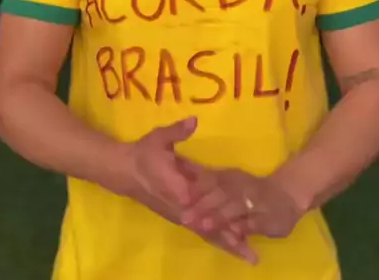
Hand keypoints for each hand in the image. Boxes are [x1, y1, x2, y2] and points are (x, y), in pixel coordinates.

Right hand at [124, 119, 256, 263]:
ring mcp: (180, 216)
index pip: (203, 204)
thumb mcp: (159, 139)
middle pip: (209, 227)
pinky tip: (232, 246)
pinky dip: (217, 240)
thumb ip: (177, 132)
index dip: (223, 213)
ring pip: (207, 233)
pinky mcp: (180, 217)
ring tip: (249, 258)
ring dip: (228, 245)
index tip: (243, 221)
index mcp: (178, 189)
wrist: (125, 171)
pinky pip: (202, 232)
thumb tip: (193, 121)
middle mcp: (182, 208)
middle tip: (253, 256)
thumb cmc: (144, 153)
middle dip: (231, 240)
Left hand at [180, 165, 303, 239]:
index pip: (210, 180)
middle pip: (220, 195)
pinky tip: (236, 233)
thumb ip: (203, 177)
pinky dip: (246, 227)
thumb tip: (178, 164)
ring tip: (204, 226)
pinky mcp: (269, 217)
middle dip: (202, 207)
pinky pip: (256, 222)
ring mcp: (256, 201)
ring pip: (236, 208)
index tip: (178, 198)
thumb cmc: (249, 189)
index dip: (195, 189)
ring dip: (220, 217)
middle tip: (185, 217)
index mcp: (230, 177)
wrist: (287, 194)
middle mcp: (242, 187)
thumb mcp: (227, 179)